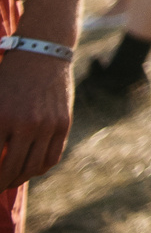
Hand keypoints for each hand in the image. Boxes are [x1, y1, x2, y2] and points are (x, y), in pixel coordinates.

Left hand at [0, 50, 71, 189]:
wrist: (42, 52)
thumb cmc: (8, 76)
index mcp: (2, 118)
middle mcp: (25, 124)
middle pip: (9, 170)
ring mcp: (48, 125)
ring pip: (32, 168)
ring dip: (18, 179)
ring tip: (9, 180)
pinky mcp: (63, 124)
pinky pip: (52, 157)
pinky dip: (39, 169)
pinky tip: (29, 169)